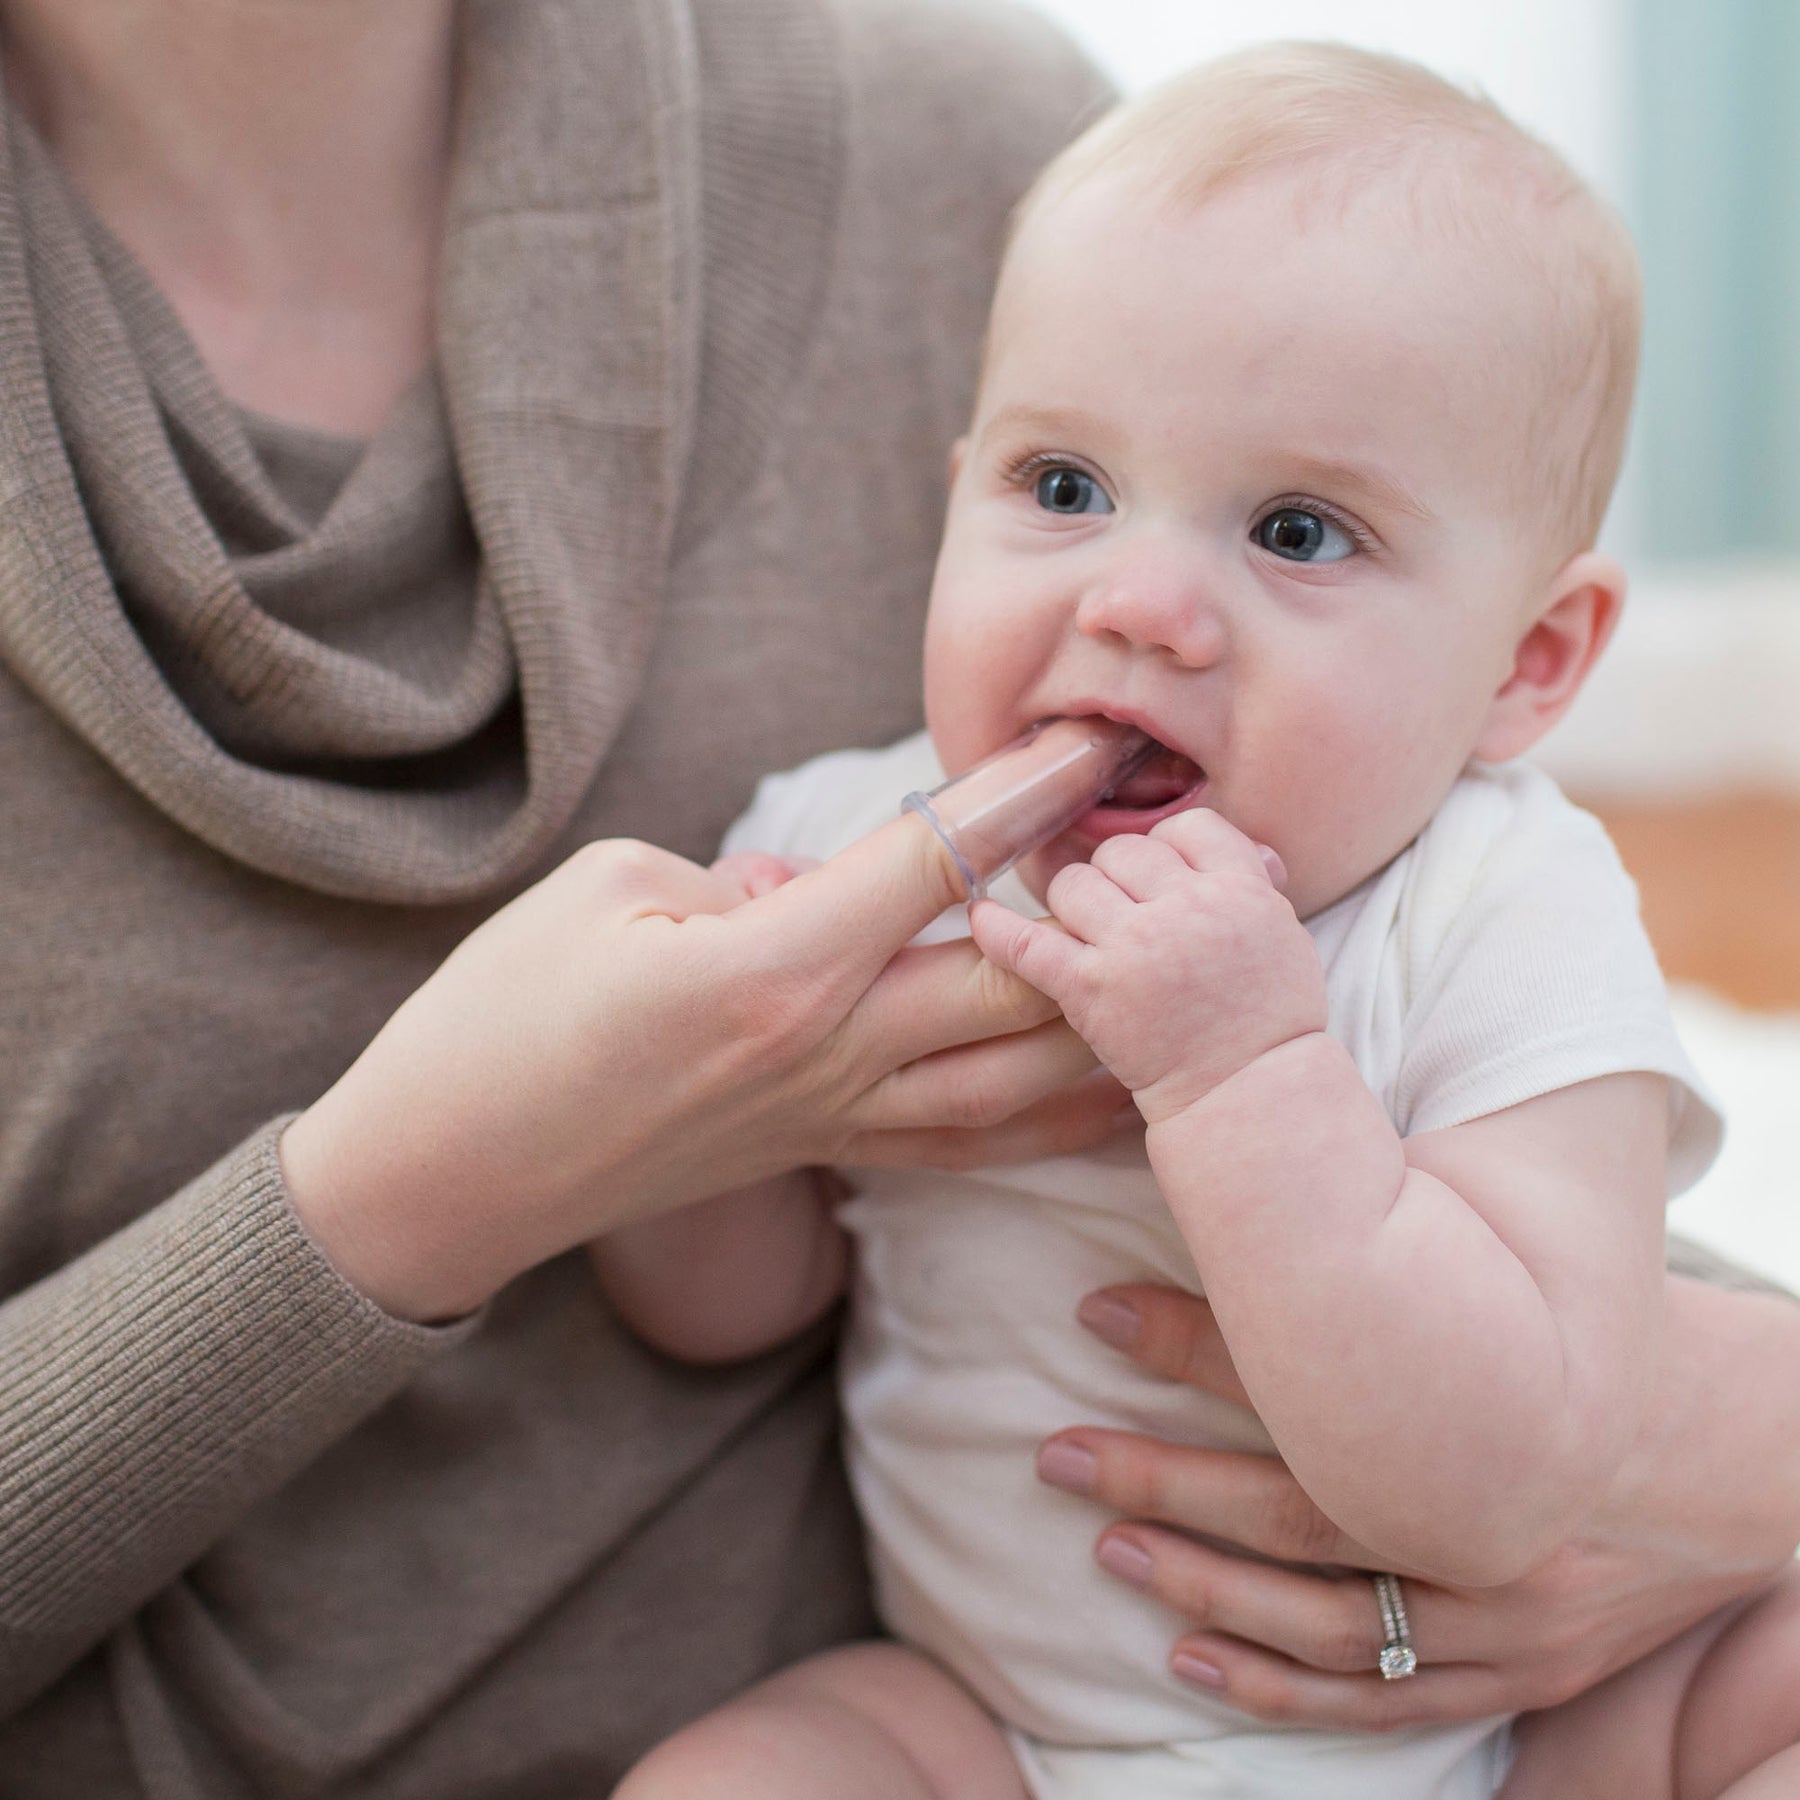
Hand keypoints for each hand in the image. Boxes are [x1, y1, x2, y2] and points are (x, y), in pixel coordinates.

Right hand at [282, 814, 1124, 1320]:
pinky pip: (966, 1143)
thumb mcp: (610, 893)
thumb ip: (741, 878)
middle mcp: (829, 1051)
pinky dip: (1051, 1115)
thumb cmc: (503, 1015)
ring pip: (1017, 1076)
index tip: (1095, 740)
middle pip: (1015, 977)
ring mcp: (832, 1117)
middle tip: (1189, 850)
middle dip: (1109, 906)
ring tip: (1184, 966)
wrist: (452, 1174)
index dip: (1026, 792)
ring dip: (1109, 1017)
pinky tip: (1112, 1092)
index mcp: (774, 966)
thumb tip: (820, 886)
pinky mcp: (821, 1154)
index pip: (937, 861)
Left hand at [970, 811, 1319, 1122]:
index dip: (1167, 848)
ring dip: (1074, 904)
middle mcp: (1186, 908)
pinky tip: (981, 918)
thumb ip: (1248, 883)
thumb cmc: (1269, 1021)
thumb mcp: (1282, 935)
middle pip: (1123, 851)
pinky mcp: (1091, 990)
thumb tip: (1230, 846)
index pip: (1185, 827)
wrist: (1248, 1094)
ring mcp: (1135, 947)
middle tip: (1125, 917)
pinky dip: (997, 930)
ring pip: (1074, 884)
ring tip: (1089, 936)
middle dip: (1118, 879)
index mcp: (1240, 888)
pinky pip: (1027, 944)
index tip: (1162, 878)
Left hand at [1036, 1278, 1799, 1728]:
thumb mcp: (1515, 1277)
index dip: (1192, 1340)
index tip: (1094, 1308)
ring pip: (1324, 1619)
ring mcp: (1507, 1618)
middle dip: (1165, 1478)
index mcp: (1482, 1409)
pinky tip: (1188, 1659)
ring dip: (1199, 1584)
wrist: (1739, 1456)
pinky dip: (1277, 1687)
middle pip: (1298, 1506)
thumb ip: (1395, 1250)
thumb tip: (1253, 1186)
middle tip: (1057, 1451)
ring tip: (1106, 1541)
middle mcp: (1490, 1524)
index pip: (1312, 1379)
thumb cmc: (1603, 1342)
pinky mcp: (1519, 1678)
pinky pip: (1382, 1700)